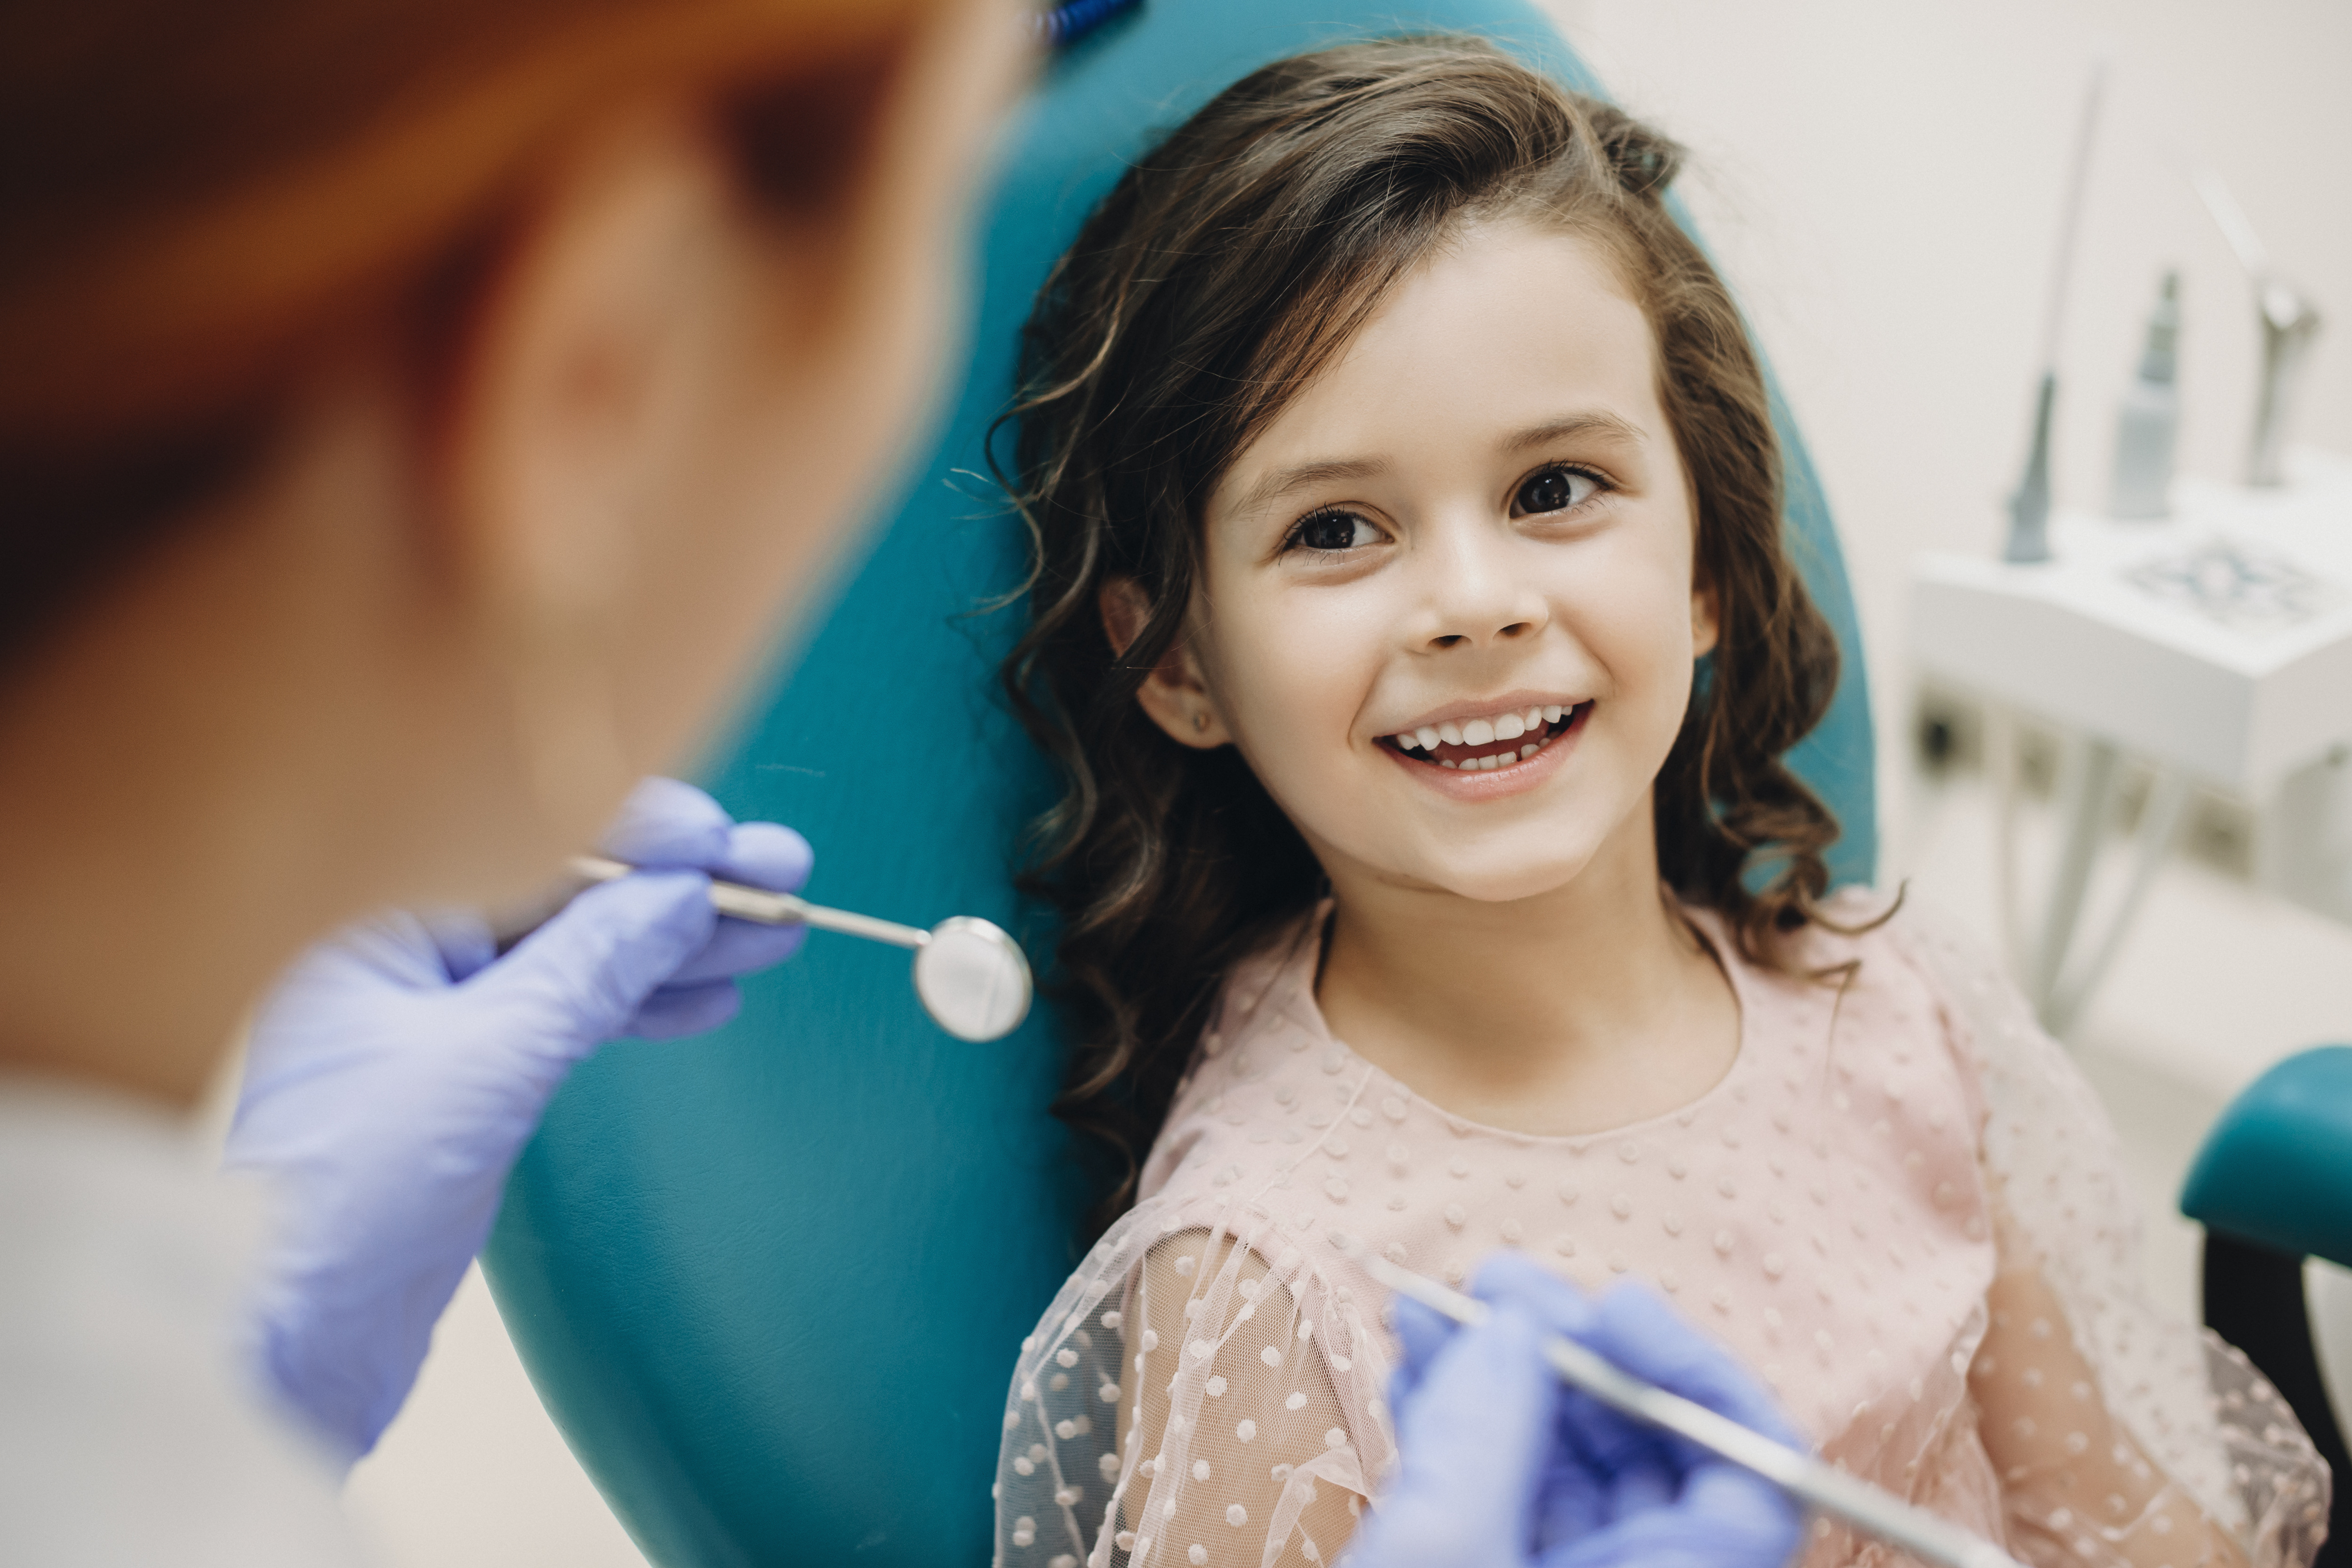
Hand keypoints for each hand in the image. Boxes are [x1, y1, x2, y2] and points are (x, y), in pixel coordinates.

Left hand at [225, 777, 811, 1462]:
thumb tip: (678, 898)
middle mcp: (396, 947)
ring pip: (578, 953)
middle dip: (678, 886)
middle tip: (780, 874)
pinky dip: (638, 1005)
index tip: (726, 845)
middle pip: (565, 889)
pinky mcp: (461, 1076)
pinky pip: (565, 1013)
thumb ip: (586, 971)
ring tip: (771, 932)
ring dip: (676, 944)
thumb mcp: (481, 1066)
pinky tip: (707, 996)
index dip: (641, 835)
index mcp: (371, 915)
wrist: (272, 1345)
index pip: (528, 837)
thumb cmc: (328, 1202)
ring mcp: (430, 1013)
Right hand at [1349, 1252, 1803, 1567]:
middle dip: (1572, 1352)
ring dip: (1499, 1371)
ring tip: (1429, 1307)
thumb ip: (1486, 1441)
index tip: (1613, 1307)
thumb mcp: (1444, 1554)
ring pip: (1566, 1467)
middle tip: (1495, 1284)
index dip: (1698, 1377)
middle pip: (1650, 1455)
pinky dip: (1464, 1423)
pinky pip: (1507, 1493)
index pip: (1756, 1478)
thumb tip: (1512, 1329)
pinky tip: (1419, 1362)